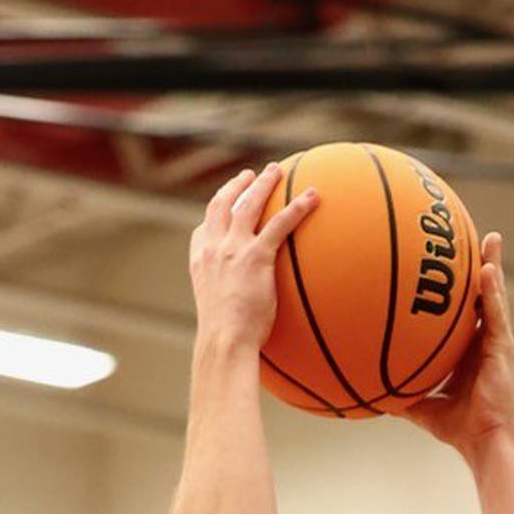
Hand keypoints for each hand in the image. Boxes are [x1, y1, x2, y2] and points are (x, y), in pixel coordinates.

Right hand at [189, 163, 317, 350]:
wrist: (224, 341)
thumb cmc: (224, 339)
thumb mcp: (217, 315)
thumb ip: (226, 301)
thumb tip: (240, 317)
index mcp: (200, 261)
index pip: (204, 229)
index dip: (215, 213)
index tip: (225, 204)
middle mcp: (213, 248)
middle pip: (223, 204)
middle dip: (237, 185)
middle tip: (251, 174)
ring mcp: (233, 248)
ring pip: (249, 204)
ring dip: (264, 184)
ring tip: (277, 171)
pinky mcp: (256, 255)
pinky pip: (280, 223)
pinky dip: (297, 207)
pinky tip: (313, 197)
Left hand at [405, 232, 513, 458]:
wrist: (485, 441)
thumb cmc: (460, 428)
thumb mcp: (423, 408)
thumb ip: (403, 396)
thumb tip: (371, 394)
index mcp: (469, 352)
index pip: (465, 314)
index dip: (460, 291)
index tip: (449, 267)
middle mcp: (485, 342)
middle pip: (482, 297)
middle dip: (480, 267)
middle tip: (472, 237)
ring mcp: (497, 343)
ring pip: (494, 297)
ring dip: (492, 266)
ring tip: (490, 239)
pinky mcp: (503, 348)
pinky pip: (496, 314)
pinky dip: (492, 291)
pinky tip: (486, 269)